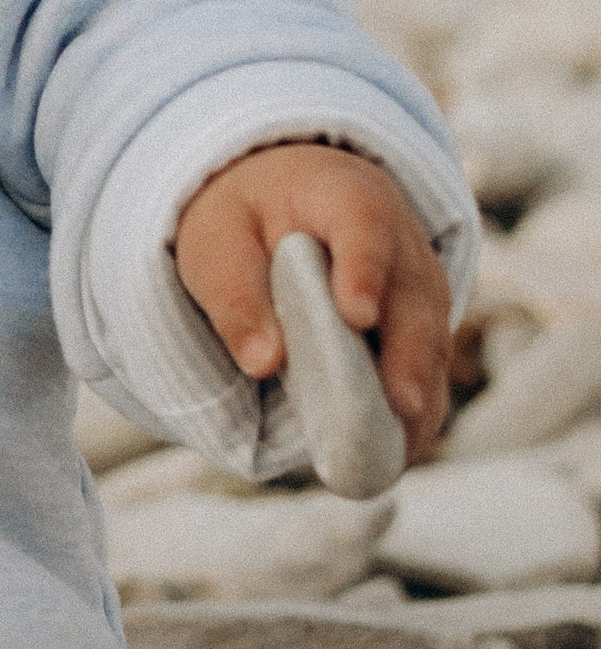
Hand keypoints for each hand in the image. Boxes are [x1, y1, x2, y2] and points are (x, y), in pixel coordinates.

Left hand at [174, 142, 452, 461]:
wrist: (283, 199)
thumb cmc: (245, 217)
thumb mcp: (217, 241)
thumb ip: (234, 295)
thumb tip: (263, 362)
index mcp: (344, 196)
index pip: (363, 226)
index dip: (364, 269)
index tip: (356, 314)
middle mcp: (399, 238)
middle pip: (414, 295)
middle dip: (408, 352)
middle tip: (398, 404)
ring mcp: (419, 283)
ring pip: (432, 337)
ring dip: (420, 391)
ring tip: (401, 446)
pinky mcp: (421, 323)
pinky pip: (428, 366)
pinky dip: (418, 407)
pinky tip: (399, 452)